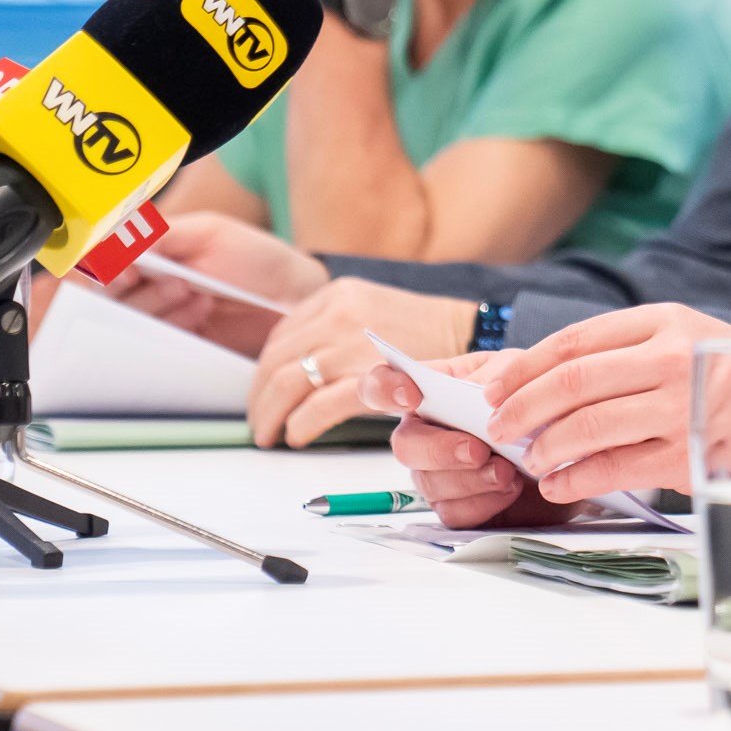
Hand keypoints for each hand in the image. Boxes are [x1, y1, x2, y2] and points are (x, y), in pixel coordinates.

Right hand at [107, 210, 328, 355]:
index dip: (107, 269)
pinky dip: (171, 330)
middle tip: (179, 283)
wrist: (296, 297)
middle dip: (139, 291)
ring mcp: (161, 320)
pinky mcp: (177, 348)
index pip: (104, 264)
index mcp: (152, 257)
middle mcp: (149, 289)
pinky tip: (201, 316)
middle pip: (107, 297)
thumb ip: (162, 234)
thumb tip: (118, 239)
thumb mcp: (210, 233)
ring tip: (200, 296)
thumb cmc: (258, 258)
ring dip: (159, 309)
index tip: (128, 271)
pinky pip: (152, 348)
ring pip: (127, 323)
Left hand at [250, 280, 475, 447]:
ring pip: (287, 383)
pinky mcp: (369, 376)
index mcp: (335, 295)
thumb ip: (332, 326)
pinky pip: (318, 405)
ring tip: (272, 434)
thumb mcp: (371, 309)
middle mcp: (336, 314)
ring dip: (272, 415)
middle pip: (276, 361)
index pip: (281, 336)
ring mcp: (351, 343)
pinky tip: (298, 436)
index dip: (264, 372)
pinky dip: (301, 425)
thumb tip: (295, 362)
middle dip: (260, 399)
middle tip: (260, 423)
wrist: (469, 334)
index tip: (263, 394)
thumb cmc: (424, 331)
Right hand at [364, 352, 563, 528]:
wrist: (564, 448)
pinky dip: (483, 503)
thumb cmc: (533, 402)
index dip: (383, 389)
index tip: (412, 396)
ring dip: (469, 479)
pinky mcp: (456, 507)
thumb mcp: (521, 375)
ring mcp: (435, 473)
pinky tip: (510, 489)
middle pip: (404, 445)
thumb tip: (473, 391)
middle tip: (478, 450)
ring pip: (430, 483)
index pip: (378, 387)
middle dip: (440, 449)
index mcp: (428, 393)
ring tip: (507, 470)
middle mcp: (423, 434)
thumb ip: (496, 378)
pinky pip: (453, 513)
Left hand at [483, 304, 730, 502]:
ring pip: (587, 426)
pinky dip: (575, 478)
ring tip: (530, 459)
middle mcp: (672, 360)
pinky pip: (613, 468)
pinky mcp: (687, 456)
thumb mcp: (690, 340)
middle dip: (522, 407)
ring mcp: (680, 409)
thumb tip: (546, 378)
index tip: (497, 387)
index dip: (525, 366)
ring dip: (545, 447)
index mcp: (667, 323)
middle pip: (572, 382)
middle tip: (499, 425)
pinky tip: (558, 484)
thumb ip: (630, 350)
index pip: (576, 341)